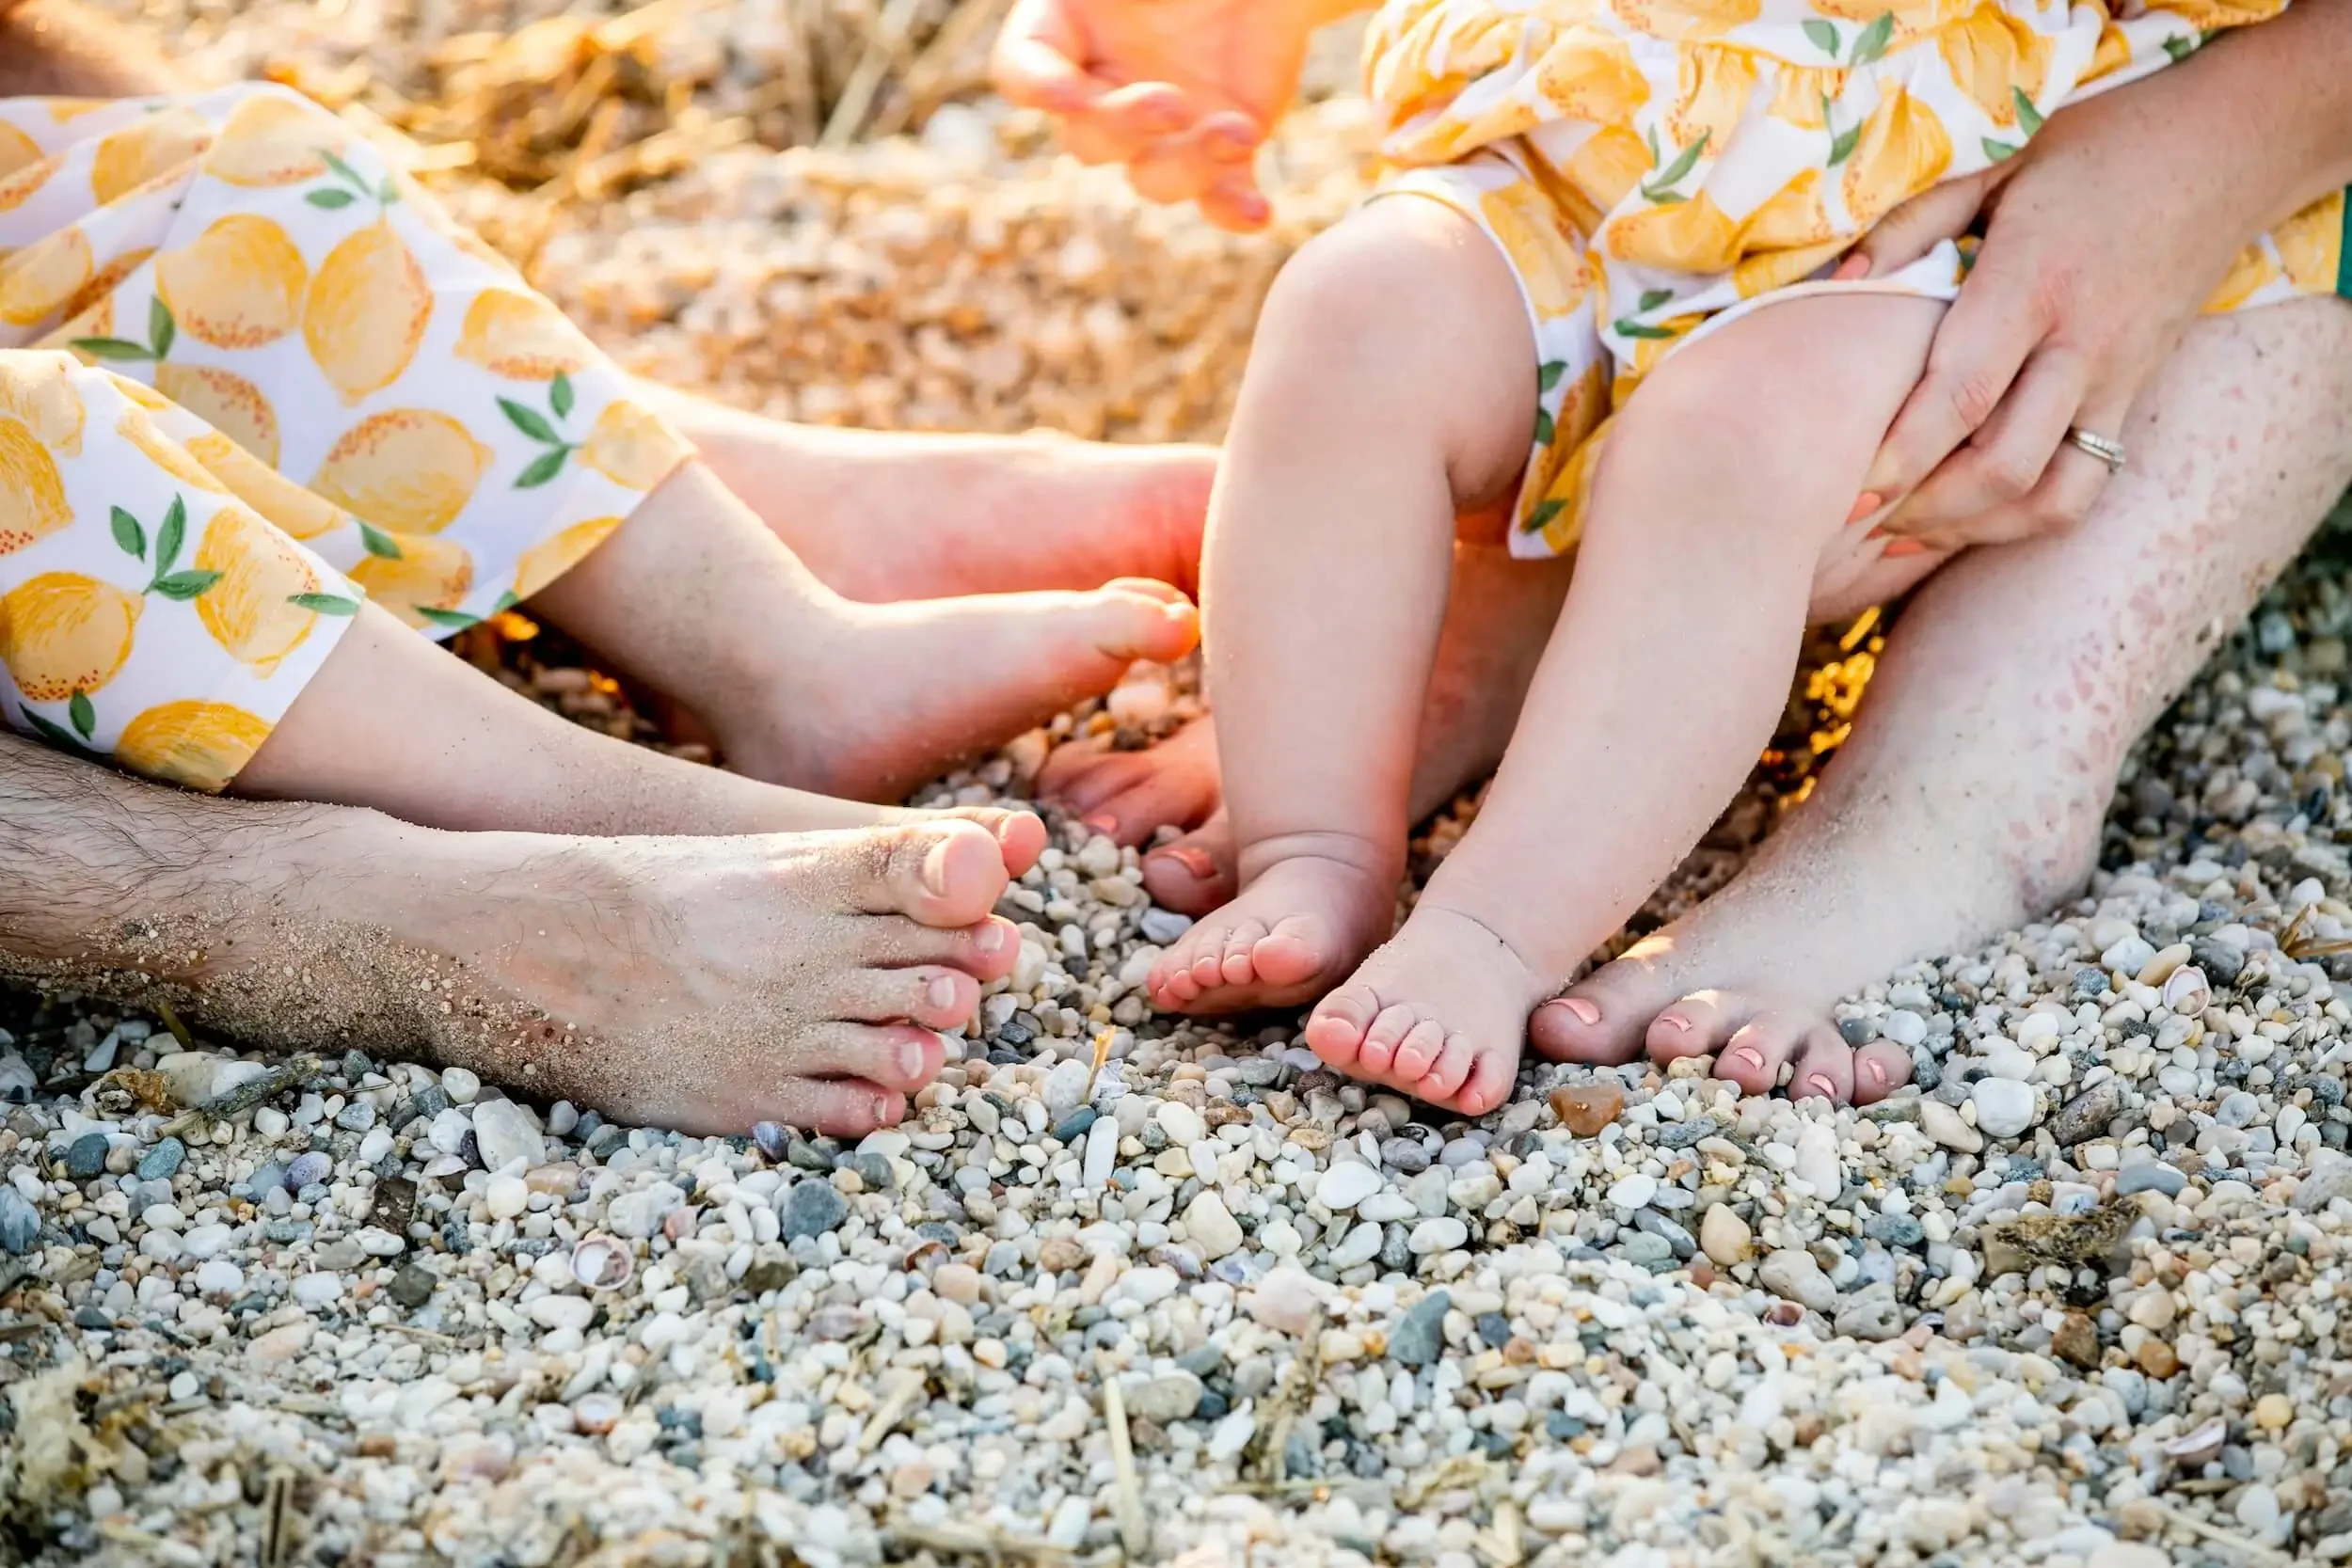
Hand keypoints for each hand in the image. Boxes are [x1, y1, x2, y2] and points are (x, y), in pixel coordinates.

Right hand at [992, 0, 1326, 230]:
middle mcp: (1106, 92)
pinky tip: (1258, 213)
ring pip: (1152, 178)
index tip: (1065, 94)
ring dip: (1189, 168)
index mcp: (1067, 33)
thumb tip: (1073, 35)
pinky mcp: (1223, 149)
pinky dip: (1235, 210)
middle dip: (1123, 128)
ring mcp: (1164, 130)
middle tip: (1170, 102)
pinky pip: (1220, 197)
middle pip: (1088, 141)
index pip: (1021, 72)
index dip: (1035, 90)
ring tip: (1237, 133)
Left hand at [1848, 70, 2272, 548]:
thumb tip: (1835, 285)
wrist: (2231, 146)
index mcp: (2034, 279)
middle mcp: (2082, 341)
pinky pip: (2086, 483)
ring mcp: (2118, 377)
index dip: (1902, 454)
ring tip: (1904, 531)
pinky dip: (2026, 515)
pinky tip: (1969, 517)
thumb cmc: (2096, 148)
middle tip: (1854, 518)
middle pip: (2004, 464)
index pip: (1962, 394)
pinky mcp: (2136, 396)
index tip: (1847, 489)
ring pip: (2052, 494)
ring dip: (1974, 527)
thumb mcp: (1997, 164)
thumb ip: (1912, 225)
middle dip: (1924, 508)